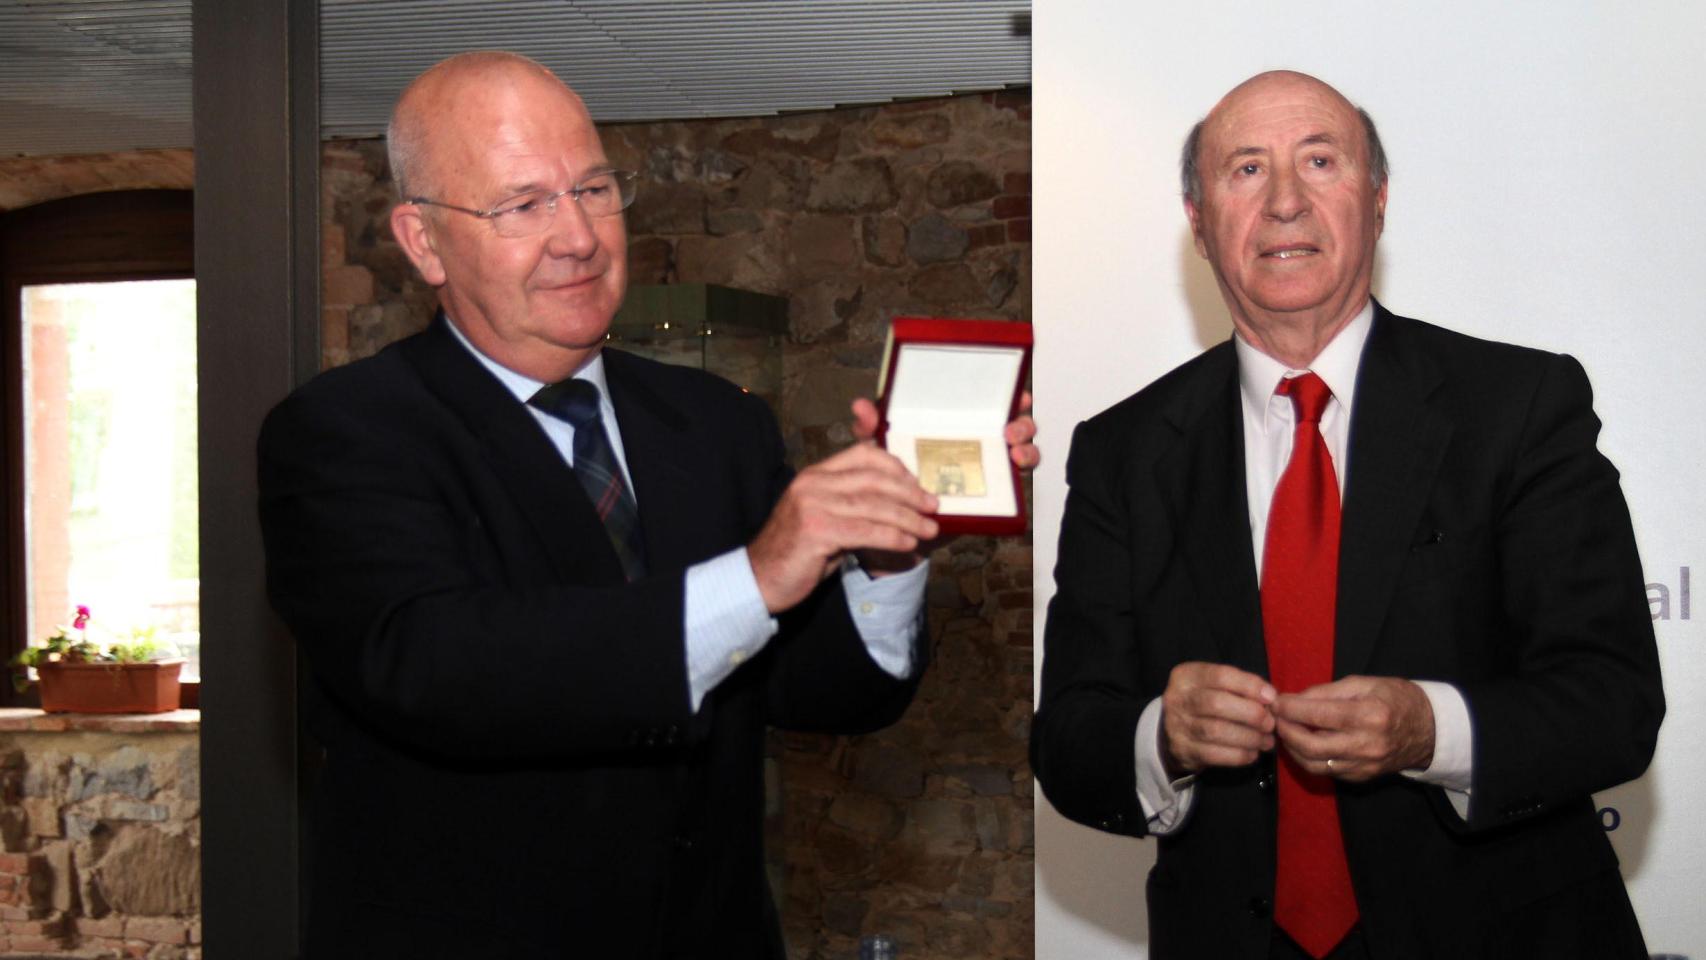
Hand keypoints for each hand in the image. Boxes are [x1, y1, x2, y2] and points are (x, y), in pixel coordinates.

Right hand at [747, 443, 937, 612]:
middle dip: (910, 492)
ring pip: (874, 505)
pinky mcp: (816, 531)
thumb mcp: (825, 519)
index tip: (918, 483)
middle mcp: (813, 483)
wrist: (761, 579)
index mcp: (816, 474)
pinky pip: (865, 530)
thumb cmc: (799, 552)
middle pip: (874, 478)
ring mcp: (812, 505)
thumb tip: (899, 505)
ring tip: (929, 528)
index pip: (863, 454)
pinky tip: (908, 544)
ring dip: (908, 517)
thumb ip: (853, 506)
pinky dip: (892, 536)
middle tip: (933, 506)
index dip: (896, 466)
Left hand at [845, 392, 1039, 573]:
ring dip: (1027, 449)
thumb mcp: (876, 452)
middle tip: (1010, 431)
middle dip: (1022, 424)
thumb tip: (862, 407)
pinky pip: (1014, 489)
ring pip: (1024, 454)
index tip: (1019, 396)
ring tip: (1015, 453)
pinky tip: (1013, 471)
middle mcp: (979, 444)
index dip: (1011, 396)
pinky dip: (1018, 478)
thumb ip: (871, 429)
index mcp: (957, 426)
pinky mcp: (989, 498)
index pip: (991, 405)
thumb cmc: (888, 478)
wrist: (890, 527)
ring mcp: (988, 470)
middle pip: (1016, 427)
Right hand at [1159, 662, 1276, 775]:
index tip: (1271, 697)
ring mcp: (1178, 726)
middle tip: (1269, 723)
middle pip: (1217, 703)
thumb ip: (1239, 687)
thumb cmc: (1203, 703)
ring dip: (1248, 737)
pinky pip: (1214, 754)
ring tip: (1266, 741)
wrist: (1171, 731)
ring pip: (1216, 731)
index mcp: (1187, 676)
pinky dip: (1238, 755)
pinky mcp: (1183, 750)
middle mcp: (1178, 699)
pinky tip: (1252, 754)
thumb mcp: (1214, 686)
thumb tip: (1270, 697)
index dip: (1249, 685)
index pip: (1221, 675)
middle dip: (1251, 714)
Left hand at [1273, 676, 1435, 781]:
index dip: (1291, 708)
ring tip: (1285, 731)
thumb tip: (1295, 699)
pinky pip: (1326, 770)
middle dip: (1286, 731)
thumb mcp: (1365, 683)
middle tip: (1275, 718)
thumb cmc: (1396, 699)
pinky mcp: (1362, 777)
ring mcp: (1364, 765)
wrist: (1429, 730)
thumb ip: (1328, 692)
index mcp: (1369, 715)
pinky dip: (1308, 758)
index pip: (1319, 714)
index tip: (1276, 701)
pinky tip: (1302, 743)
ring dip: (1292, 748)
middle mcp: (1367, 745)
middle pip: (1311, 746)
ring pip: (1314, 764)